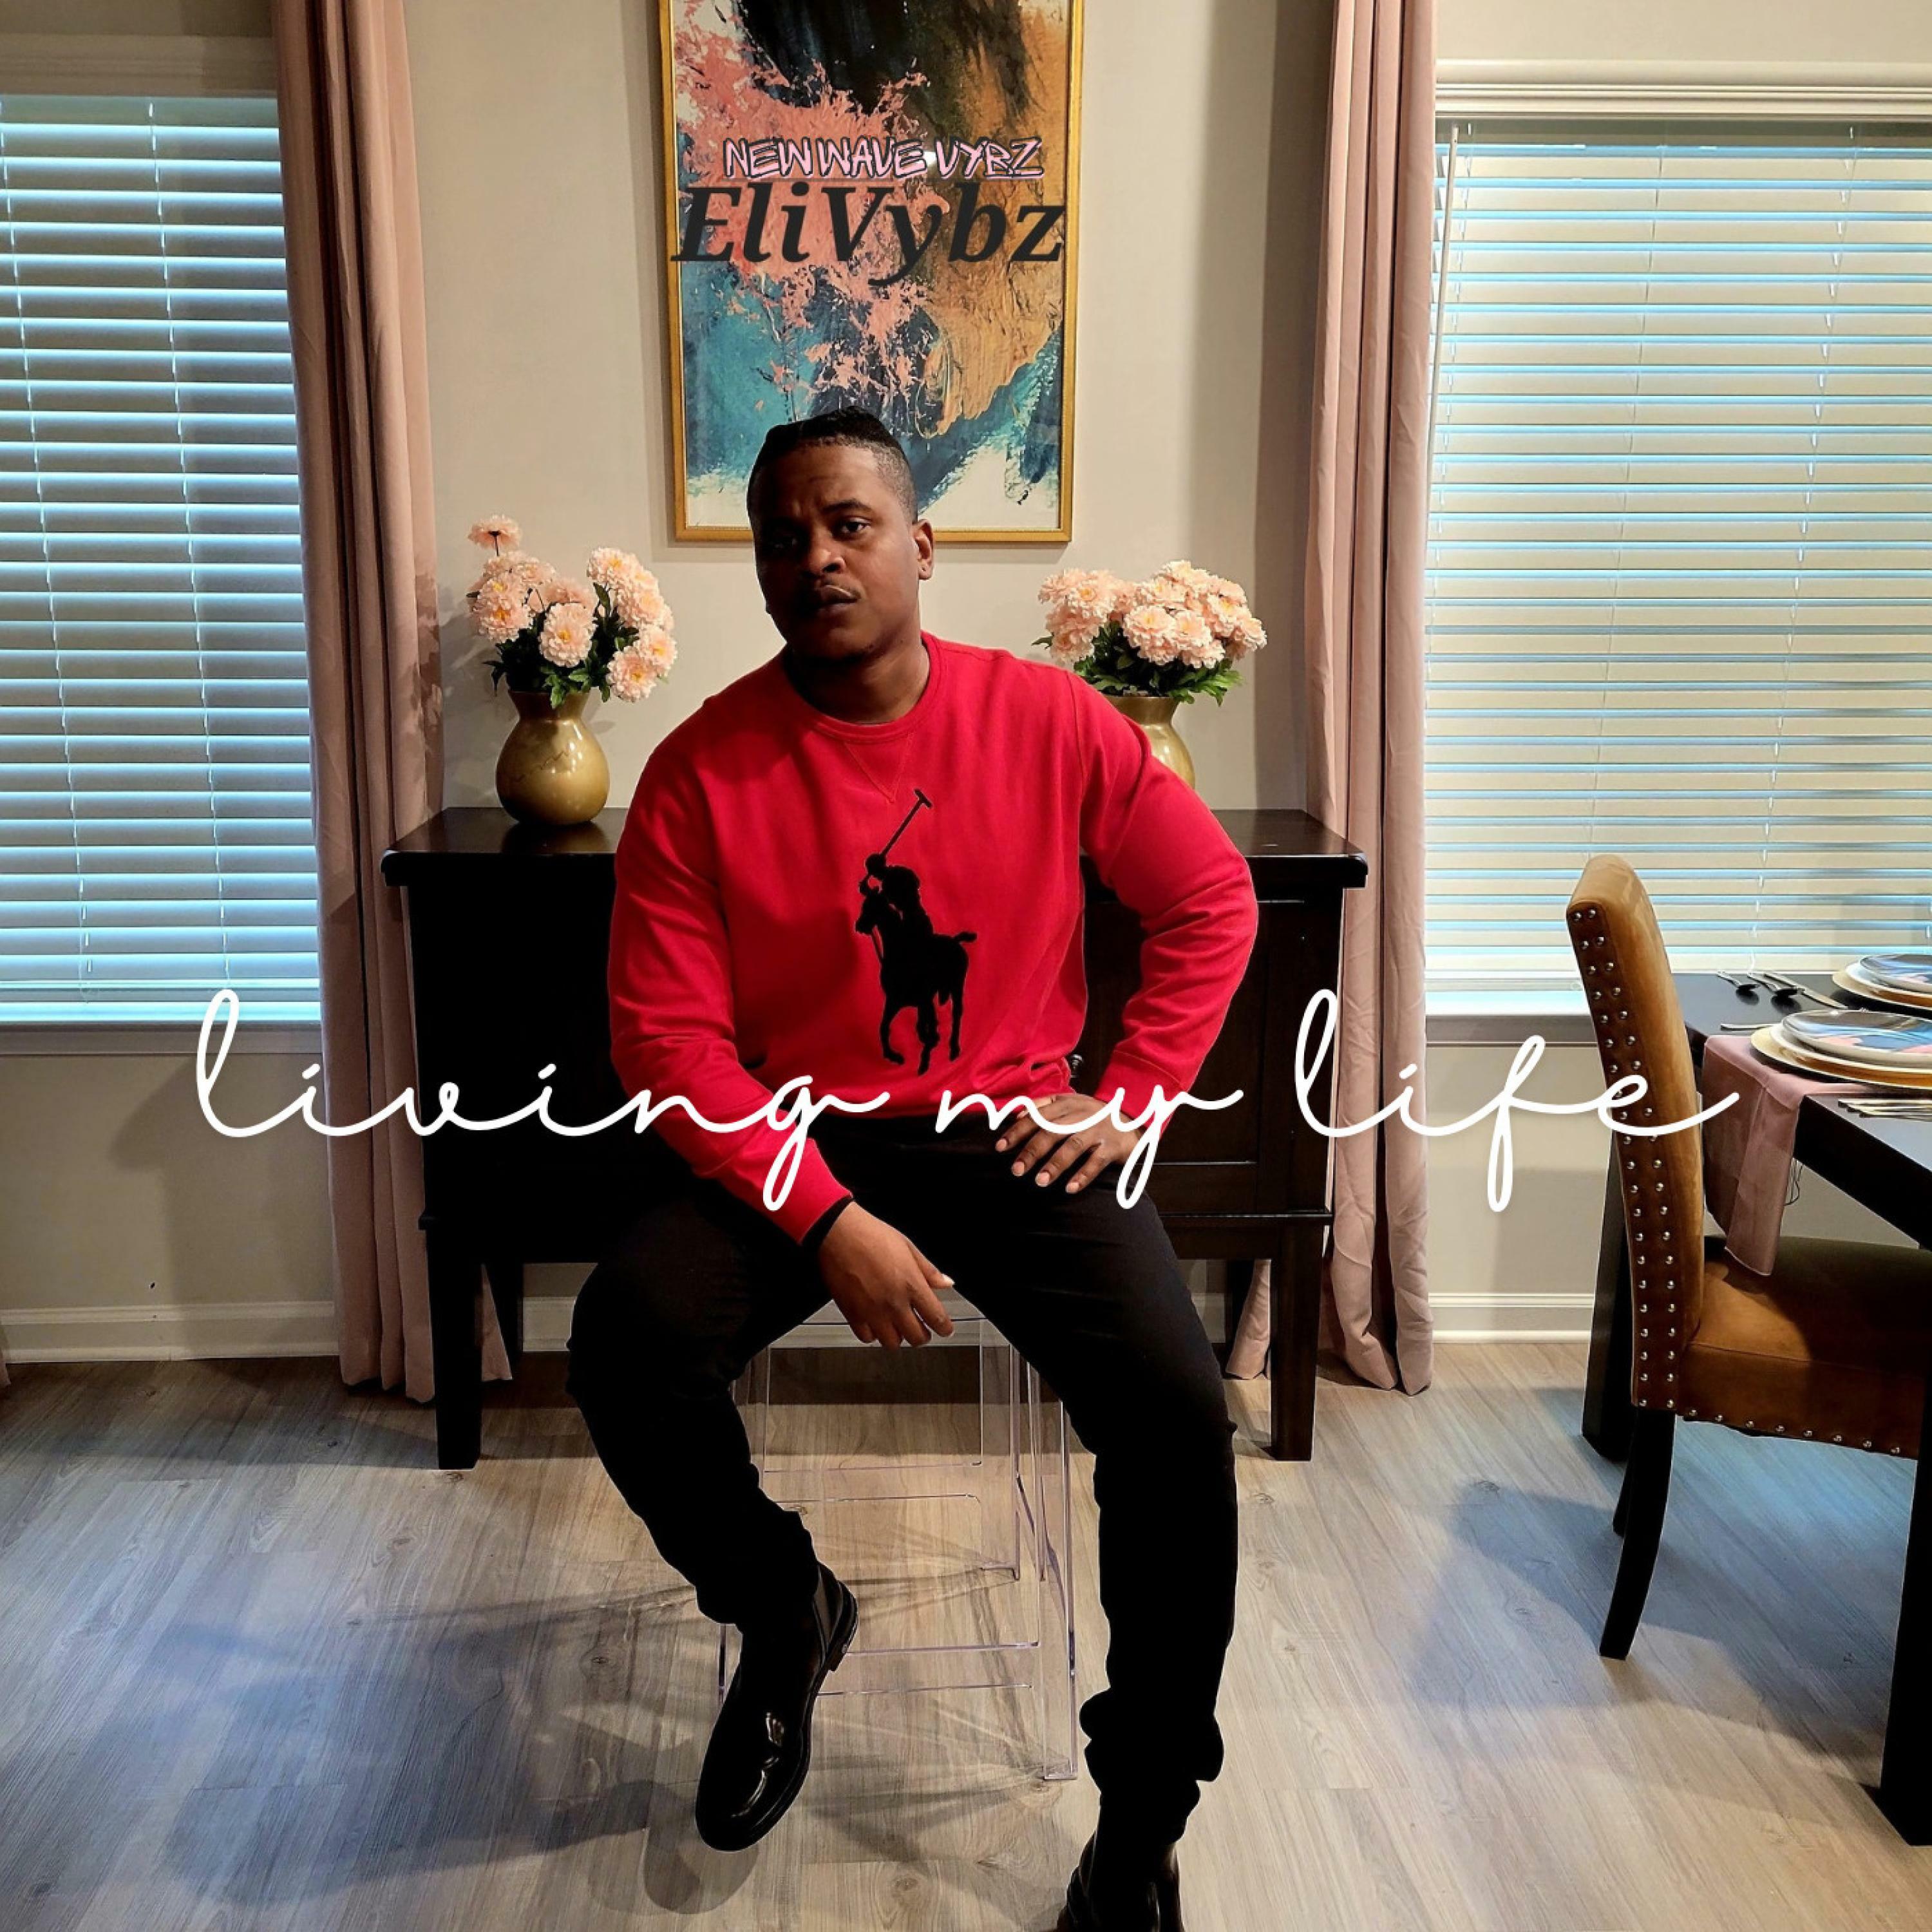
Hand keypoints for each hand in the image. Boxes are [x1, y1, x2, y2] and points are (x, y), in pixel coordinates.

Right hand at [815, 1202, 957, 1350]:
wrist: (838, 1233)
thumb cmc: (871, 1235)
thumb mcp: (908, 1247)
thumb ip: (929, 1270)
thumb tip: (946, 1282)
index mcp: (912, 1285)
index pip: (936, 1318)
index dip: (944, 1328)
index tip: (945, 1329)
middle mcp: (894, 1303)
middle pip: (917, 1338)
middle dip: (923, 1336)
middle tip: (922, 1330)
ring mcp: (872, 1312)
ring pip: (892, 1343)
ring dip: (899, 1337)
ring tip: (898, 1327)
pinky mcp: (852, 1314)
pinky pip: (867, 1338)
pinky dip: (874, 1335)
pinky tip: (876, 1324)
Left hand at [995, 1090, 1142, 1193]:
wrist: (1133, 1114)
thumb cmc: (1093, 1113)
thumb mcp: (1070, 1102)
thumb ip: (1043, 1106)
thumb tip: (1017, 1115)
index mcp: (1066, 1103)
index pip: (1036, 1116)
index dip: (1017, 1131)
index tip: (1001, 1147)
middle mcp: (1081, 1115)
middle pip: (1052, 1132)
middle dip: (1032, 1151)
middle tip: (1017, 1170)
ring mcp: (1098, 1130)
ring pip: (1073, 1146)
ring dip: (1055, 1164)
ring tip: (1040, 1181)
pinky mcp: (1112, 1146)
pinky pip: (1096, 1161)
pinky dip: (1083, 1175)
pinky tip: (1070, 1188)